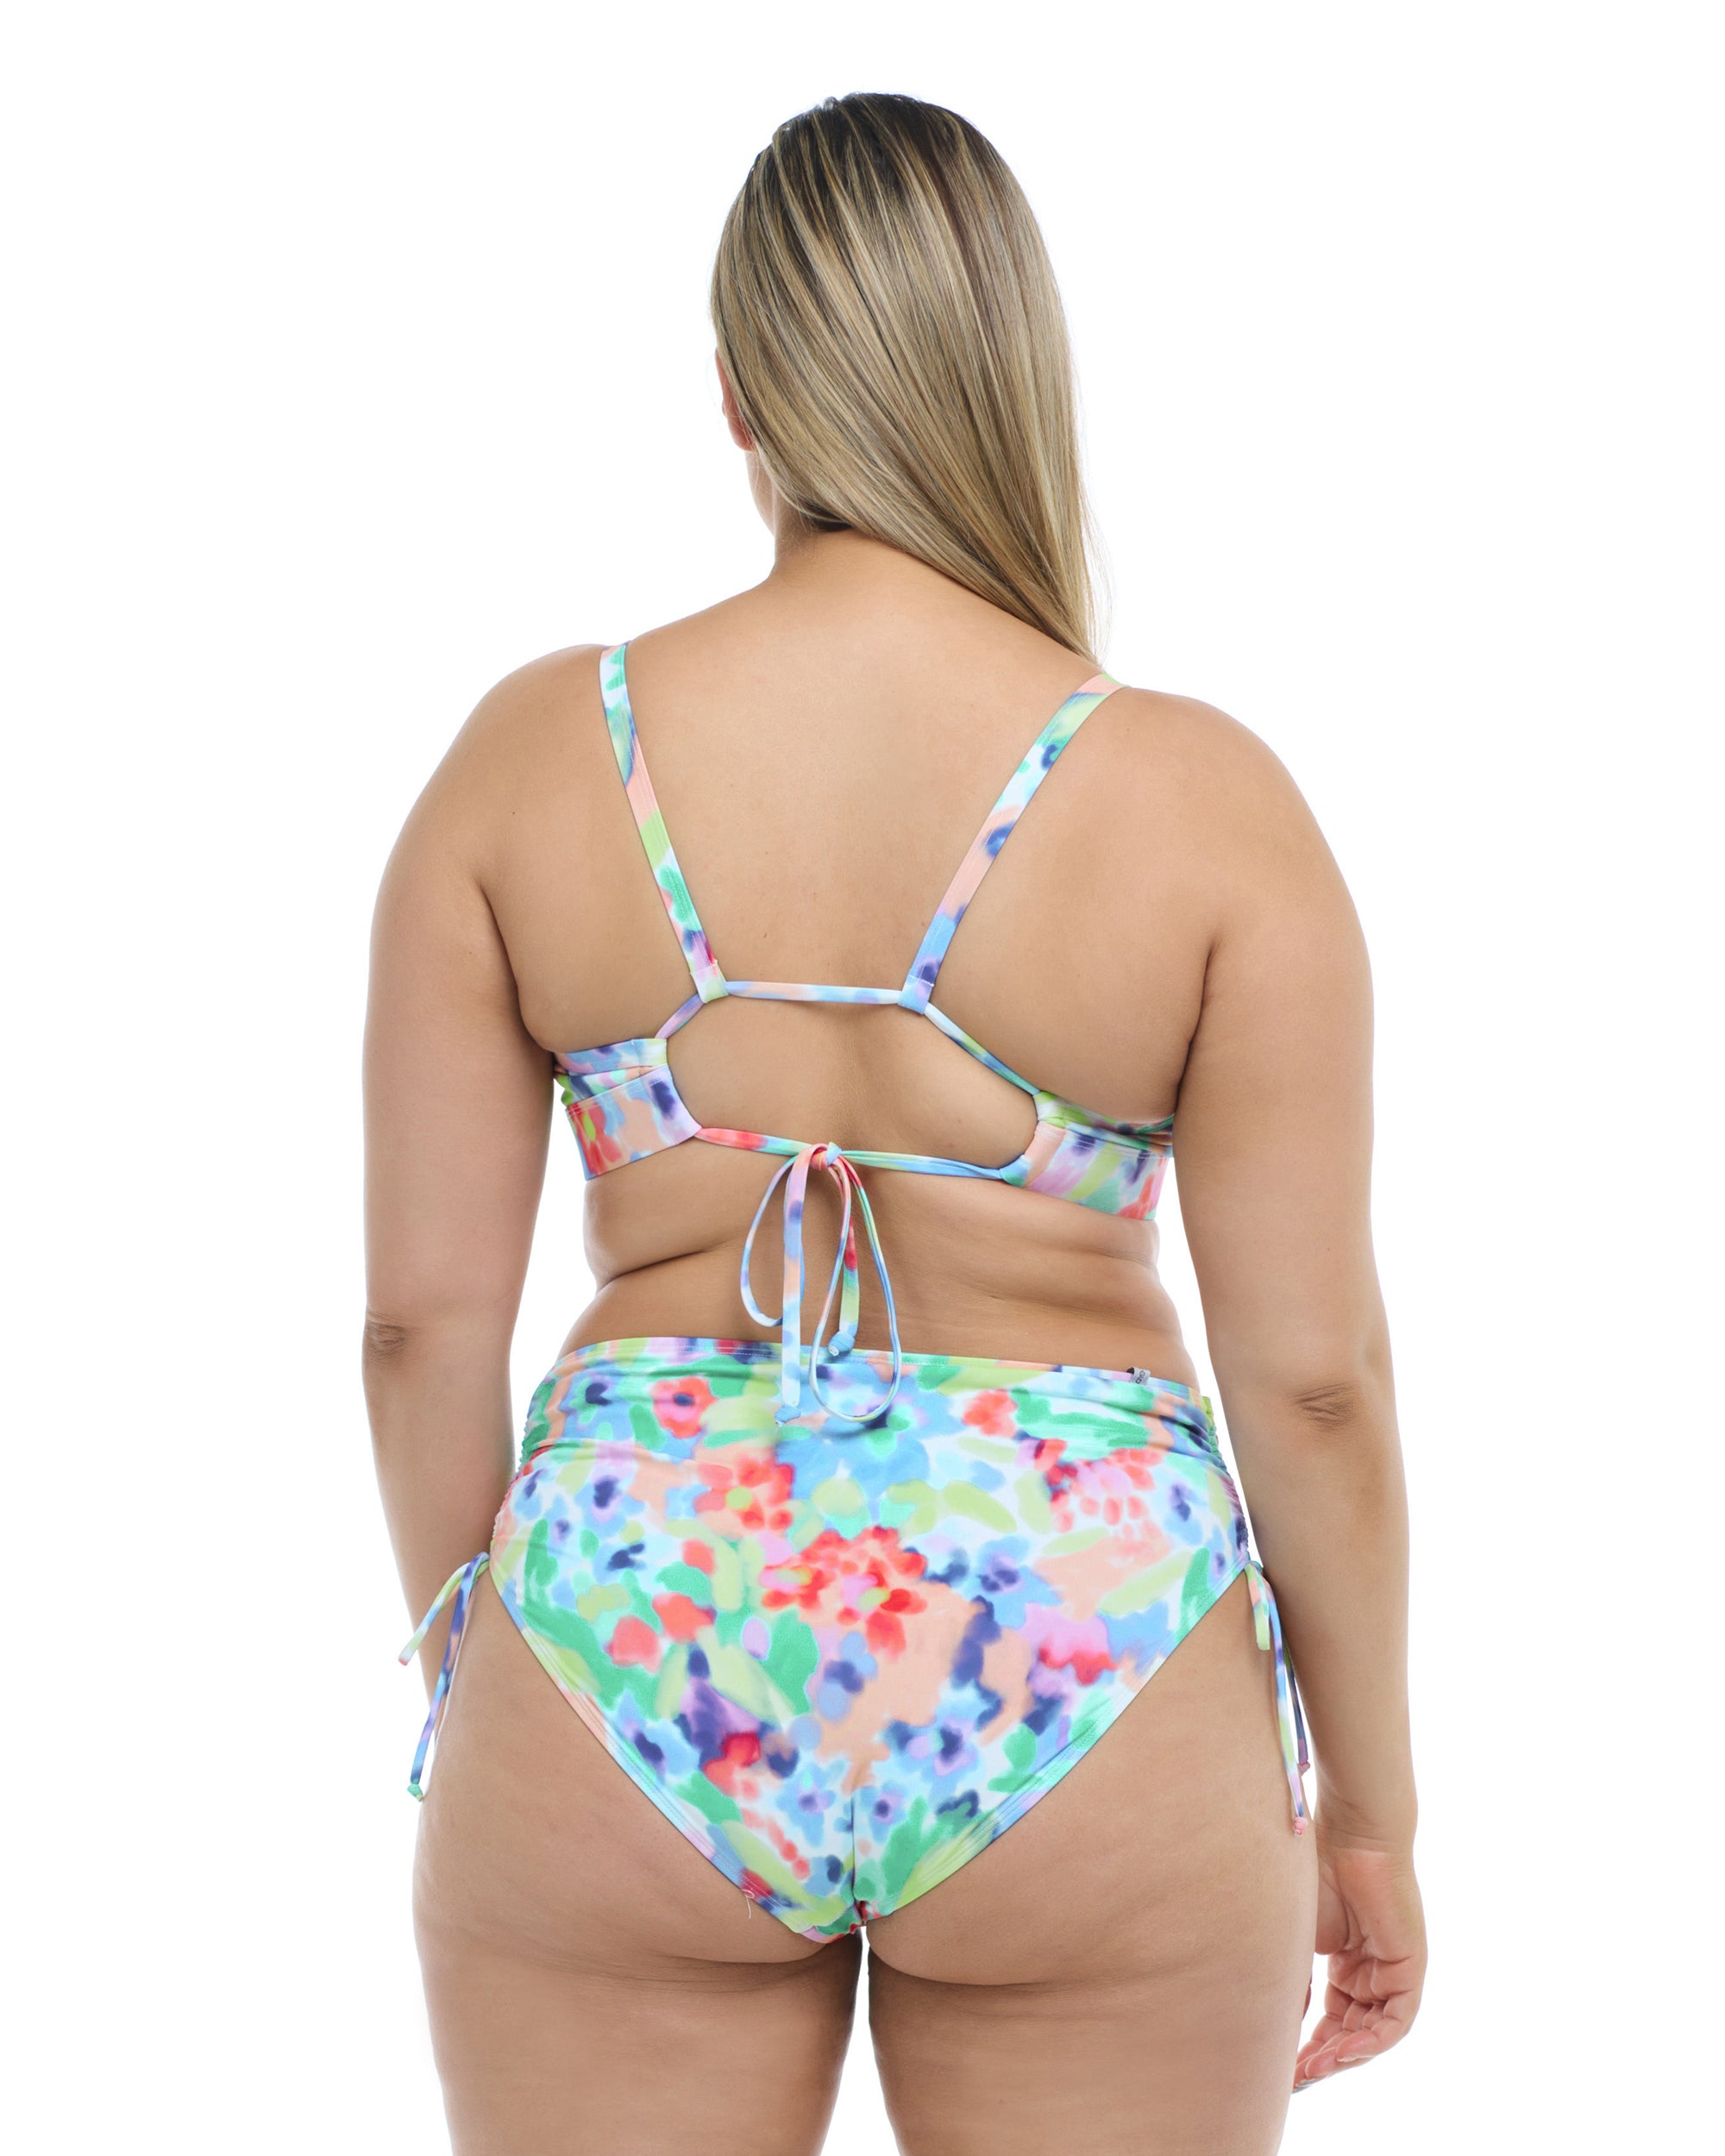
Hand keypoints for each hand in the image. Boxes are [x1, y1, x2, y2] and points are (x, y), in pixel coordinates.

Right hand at [1294, 1828, 1425, 2091]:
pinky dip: (1371, 2042)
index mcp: (1346, 1962)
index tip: (1284, 2069)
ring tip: (1313, 2070)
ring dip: (1344, 2056)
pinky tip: (1342, 2052)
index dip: (1311, 2046)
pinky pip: (1396, 2021)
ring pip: (1373, 2033)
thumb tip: (1279, 2026)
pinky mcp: (1410, 1968)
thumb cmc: (1316, 1872)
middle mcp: (1371, 1971)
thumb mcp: (1297, 1939)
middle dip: (1324, 2059)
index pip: (1333, 2019)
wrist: (1350, 1835)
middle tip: (1294, 2078)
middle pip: (1352, 2032)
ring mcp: (1393, 1971)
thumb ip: (1294, 1982)